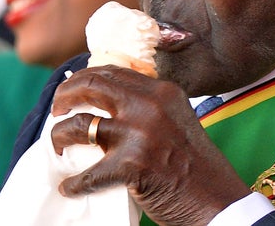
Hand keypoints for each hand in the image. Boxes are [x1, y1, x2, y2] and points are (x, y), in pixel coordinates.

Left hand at [50, 65, 250, 225]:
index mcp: (162, 91)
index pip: (113, 71)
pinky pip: (88, 174)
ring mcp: (140, 134)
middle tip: (56, 110)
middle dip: (65, 95)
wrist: (218, 203)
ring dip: (60, 136)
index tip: (72, 89)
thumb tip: (105, 102)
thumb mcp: (176, 120)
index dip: (84, 77)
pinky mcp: (132, 166)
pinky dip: (74, 184)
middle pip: (92, 86)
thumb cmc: (196, 167)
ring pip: (81, 125)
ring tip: (57, 147)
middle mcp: (150, 105)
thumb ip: (148, 107)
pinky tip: (69, 188)